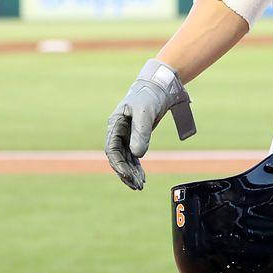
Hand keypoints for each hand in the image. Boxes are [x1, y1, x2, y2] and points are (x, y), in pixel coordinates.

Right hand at [105, 59, 195, 189]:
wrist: (160, 86)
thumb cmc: (150, 96)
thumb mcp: (145, 113)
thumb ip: (141, 133)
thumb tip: (138, 155)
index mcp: (115, 124)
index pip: (112, 149)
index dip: (118, 164)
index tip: (127, 176)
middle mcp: (118, 130)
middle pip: (118, 157)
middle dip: (125, 172)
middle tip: (136, 186)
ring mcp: (127, 134)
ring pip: (126, 158)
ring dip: (132, 172)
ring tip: (140, 185)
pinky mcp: (136, 136)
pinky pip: (133, 155)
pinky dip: (137, 167)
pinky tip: (142, 177)